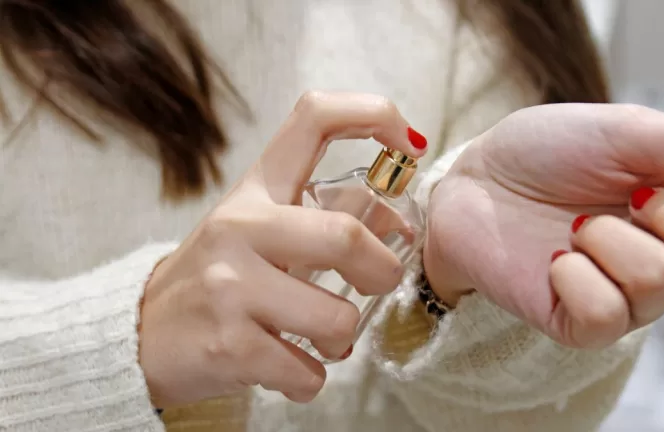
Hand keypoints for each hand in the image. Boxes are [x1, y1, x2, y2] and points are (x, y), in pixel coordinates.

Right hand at [139, 92, 425, 406]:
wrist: (139, 332)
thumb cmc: (217, 278)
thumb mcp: (261, 233)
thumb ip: (325, 220)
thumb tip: (398, 222)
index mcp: (255, 190)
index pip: (315, 119)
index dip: (375, 115)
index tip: (408, 146)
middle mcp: (240, 227)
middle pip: (346, 236)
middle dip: (384, 270)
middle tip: (379, 283)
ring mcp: (230, 286)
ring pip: (335, 317)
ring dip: (342, 337)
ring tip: (322, 339)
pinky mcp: (228, 345)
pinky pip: (307, 371)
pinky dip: (312, 377)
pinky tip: (292, 368)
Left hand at [425, 103, 663, 347]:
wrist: (474, 178)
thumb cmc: (546, 152)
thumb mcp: (629, 129)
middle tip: (634, 197)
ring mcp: (626, 298)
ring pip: (660, 280)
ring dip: (609, 235)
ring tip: (577, 223)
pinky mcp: (580, 324)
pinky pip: (605, 313)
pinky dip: (574, 272)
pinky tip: (554, 257)